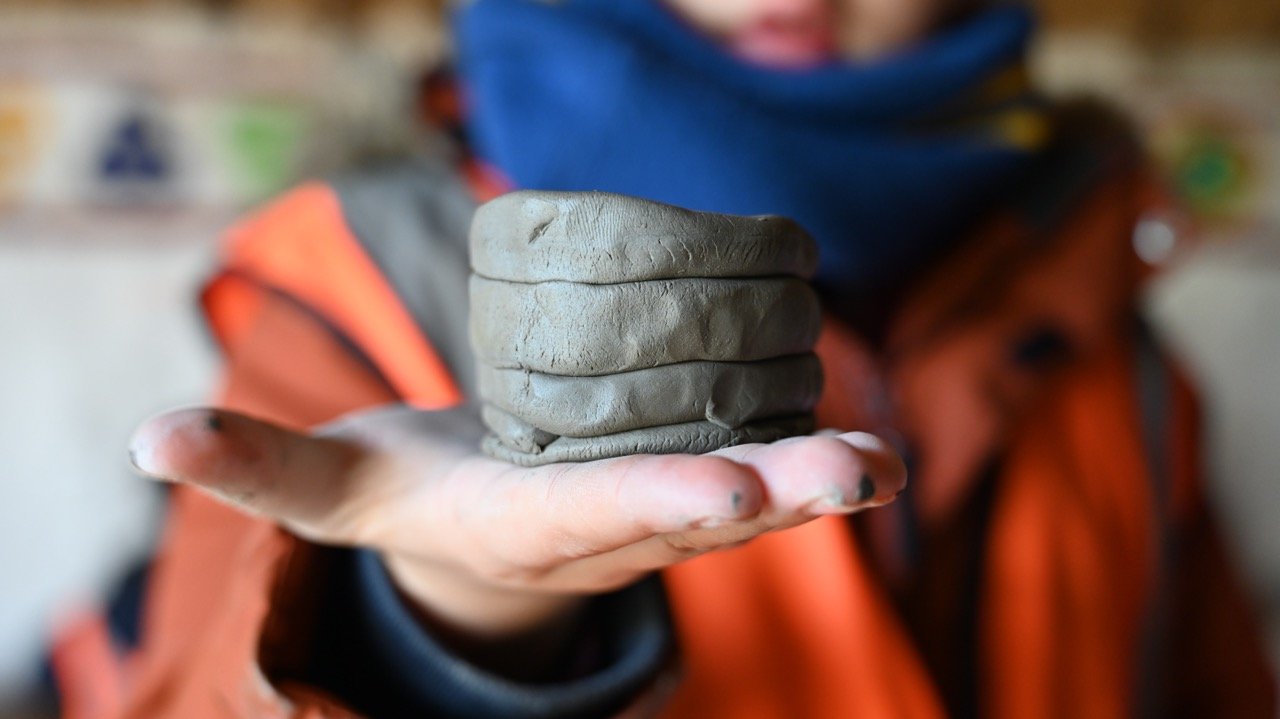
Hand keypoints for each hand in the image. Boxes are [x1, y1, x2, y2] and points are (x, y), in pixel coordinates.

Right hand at [129, 404, 904, 671]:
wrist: (478, 542)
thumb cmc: (410, 502)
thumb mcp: (334, 489)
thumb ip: (258, 467)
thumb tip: (151, 437)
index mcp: (521, 526)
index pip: (587, 515)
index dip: (649, 497)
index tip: (722, 489)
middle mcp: (601, 532)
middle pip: (689, 511)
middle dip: (770, 495)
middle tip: (854, 471)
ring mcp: (651, 518)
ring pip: (741, 504)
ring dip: (816, 485)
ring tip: (886, 460)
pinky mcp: (683, 489)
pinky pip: (754, 479)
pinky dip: (813, 470)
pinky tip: (878, 447)